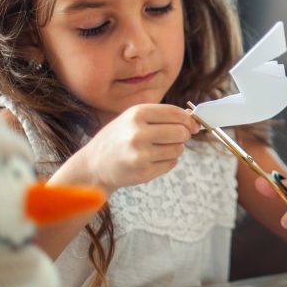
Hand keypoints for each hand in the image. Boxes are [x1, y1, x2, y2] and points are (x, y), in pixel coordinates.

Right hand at [77, 104, 196, 191]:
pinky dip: (168, 161)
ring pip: (178, 149)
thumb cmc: (118, 137)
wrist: (94, 164)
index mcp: (136, 114)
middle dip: (183, 135)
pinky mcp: (143, 173)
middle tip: (175, 137)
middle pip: (181, 133)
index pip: (176, 114)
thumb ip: (162, 115)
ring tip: (158, 148)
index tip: (191, 124)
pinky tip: (152, 159)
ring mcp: (140, 155)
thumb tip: (192, 117)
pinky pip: (172, 164)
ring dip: (175, 149)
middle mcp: (138, 134)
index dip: (188, 120)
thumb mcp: (133, 118)